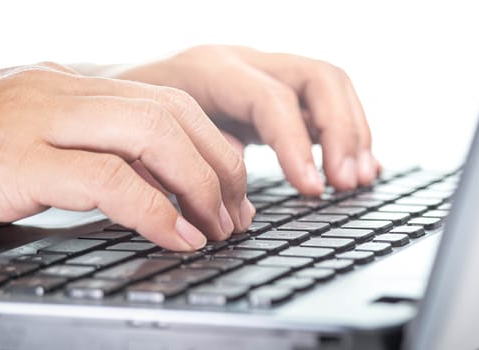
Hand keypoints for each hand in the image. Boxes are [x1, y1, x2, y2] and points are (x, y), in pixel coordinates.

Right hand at [0, 63, 253, 249]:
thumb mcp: (39, 153)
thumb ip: (95, 157)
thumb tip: (161, 189)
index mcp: (68, 86)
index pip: (167, 102)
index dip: (212, 147)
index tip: (233, 191)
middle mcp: (57, 89)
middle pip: (171, 111)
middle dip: (218, 166)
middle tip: (235, 214)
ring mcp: (34, 118)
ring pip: (151, 134)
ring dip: (198, 185)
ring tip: (217, 228)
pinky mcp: (14, 159)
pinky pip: (108, 179)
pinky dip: (154, 211)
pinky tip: (177, 238)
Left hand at [112, 45, 379, 194]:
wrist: (118, 83)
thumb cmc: (127, 110)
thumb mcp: (148, 133)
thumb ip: (194, 162)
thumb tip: (239, 213)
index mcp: (212, 69)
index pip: (271, 100)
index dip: (297, 146)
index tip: (313, 190)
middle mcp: (246, 61)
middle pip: (318, 78)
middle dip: (342, 132)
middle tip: (347, 183)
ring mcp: (263, 71)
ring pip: (330, 86)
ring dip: (352, 132)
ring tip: (360, 178)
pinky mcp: (273, 90)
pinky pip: (321, 102)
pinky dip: (343, 132)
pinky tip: (351, 163)